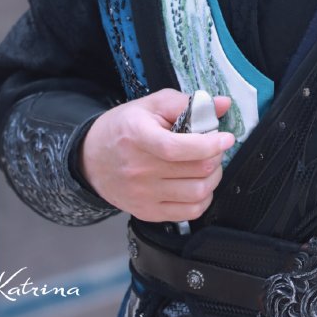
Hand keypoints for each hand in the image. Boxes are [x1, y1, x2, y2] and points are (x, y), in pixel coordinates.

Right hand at [79, 89, 233, 221]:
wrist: (91, 159)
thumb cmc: (123, 128)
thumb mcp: (150, 105)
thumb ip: (187, 103)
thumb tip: (222, 104)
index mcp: (138, 137)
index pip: (179, 148)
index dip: (209, 144)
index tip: (225, 138)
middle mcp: (139, 169)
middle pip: (196, 170)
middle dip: (216, 157)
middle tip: (215, 148)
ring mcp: (143, 194)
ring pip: (197, 193)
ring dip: (213, 178)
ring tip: (208, 166)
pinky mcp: (147, 212)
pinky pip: (189, 213)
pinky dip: (203, 199)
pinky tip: (198, 184)